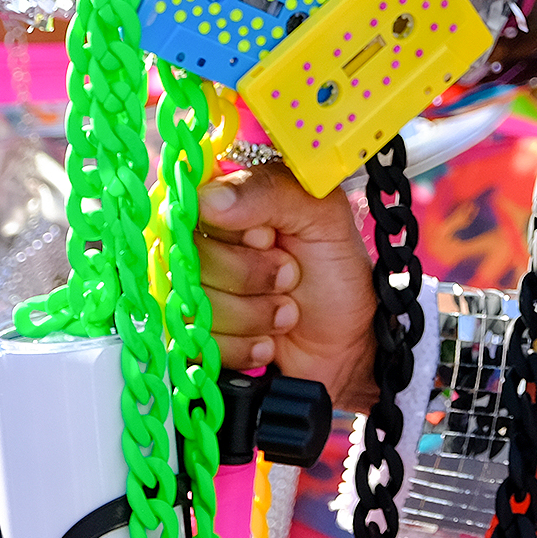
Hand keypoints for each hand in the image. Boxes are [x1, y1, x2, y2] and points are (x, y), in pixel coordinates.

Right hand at [198, 163, 380, 406]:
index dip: (233, 230)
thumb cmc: (334, 271)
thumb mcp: (322, 216)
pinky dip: (243, 345)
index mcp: (229, 204)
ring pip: (193, 304)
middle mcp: (203, 246)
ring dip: (254, 315)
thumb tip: (208, 197)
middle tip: (290, 274)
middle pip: (189, 259)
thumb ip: (270, 192)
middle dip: (251, 275)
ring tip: (285, 309)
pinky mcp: (193, 338)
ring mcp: (194, 294)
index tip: (268, 237)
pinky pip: (195, 344)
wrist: (347, 340)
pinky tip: (267, 338)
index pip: (193, 206)